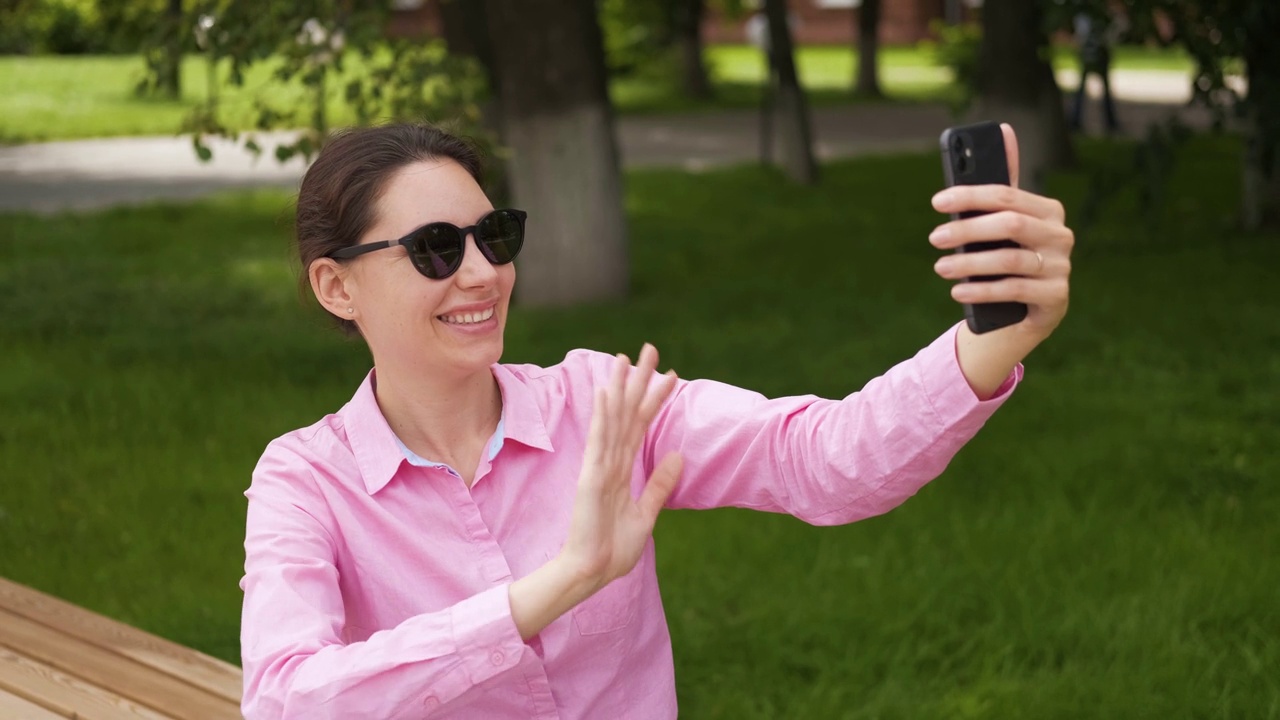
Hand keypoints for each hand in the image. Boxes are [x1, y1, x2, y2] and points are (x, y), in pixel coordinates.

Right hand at [560, 344, 682, 590]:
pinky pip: (598, 441)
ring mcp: (598, 466)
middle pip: (627, 413)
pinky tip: (604, 392)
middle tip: (650, 348)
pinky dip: (601, 415)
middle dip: (639, 381)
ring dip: (619, 387)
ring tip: (627, 357)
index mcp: (621, 469)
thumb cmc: (613, 548)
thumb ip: (660, 484)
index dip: (655, 399)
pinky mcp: (590, 478)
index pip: (640, 425)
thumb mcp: (646, 514)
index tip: (670, 375)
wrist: (592, 572)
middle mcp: (608, 461)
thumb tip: (678, 455)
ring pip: (612, 419)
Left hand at [928, 123, 1073, 342]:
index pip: (1007, 195)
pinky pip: (1014, 289)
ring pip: (1010, 259)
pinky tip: (958, 290)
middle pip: (1010, 224)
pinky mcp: (1056, 298)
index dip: (970, 196)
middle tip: (935, 238)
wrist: (1024, 311)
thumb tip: (1003, 129)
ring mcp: (1062, 267)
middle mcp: (1061, 236)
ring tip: (941, 267)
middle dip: (967, 229)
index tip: (937, 201)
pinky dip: (982, 289)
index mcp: (1048, 211)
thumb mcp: (1003, 224)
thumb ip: (1000, 186)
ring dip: (969, 263)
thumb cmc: (1008, 257)